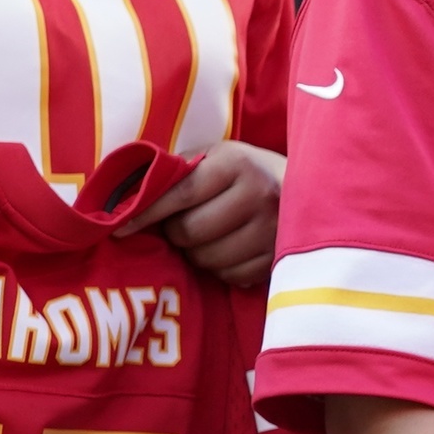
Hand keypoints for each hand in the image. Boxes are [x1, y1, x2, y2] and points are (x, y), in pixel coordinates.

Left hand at [121, 140, 282, 286]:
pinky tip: (229, 252)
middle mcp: (258, 196)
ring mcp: (273, 231)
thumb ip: (181, 172)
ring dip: (198, 253)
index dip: (146, 213)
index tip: (120, 228)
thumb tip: (132, 196)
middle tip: (181, 227)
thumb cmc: (250, 172)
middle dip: (177, 233)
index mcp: (236, 164)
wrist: (313, 190)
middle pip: (191, 232)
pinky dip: (222, 269)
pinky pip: (232, 276)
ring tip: (207, 239)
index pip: (180, 194)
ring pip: (209, 258)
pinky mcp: (281, 259)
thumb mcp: (219, 158)